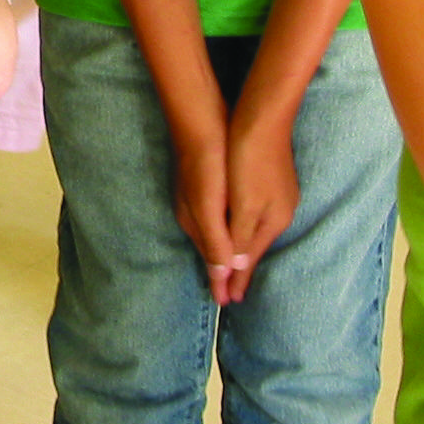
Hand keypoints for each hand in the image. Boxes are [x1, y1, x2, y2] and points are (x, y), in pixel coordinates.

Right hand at [169, 124, 242, 305]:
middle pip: (211, 251)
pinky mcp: (206, 183)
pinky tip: (229, 228)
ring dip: (221, 253)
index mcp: (198, 223)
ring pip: (213, 235)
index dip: (221, 282)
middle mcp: (194, 215)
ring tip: (229, 269)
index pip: (213, 261)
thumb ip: (216, 239)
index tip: (226, 304)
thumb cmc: (208, 163)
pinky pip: (215, 218)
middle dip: (219, 272)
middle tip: (228, 294)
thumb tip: (223, 273)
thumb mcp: (210, 205)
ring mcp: (198, 199)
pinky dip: (222, 232)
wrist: (200, 119)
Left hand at [223, 111, 297, 304]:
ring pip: (256, 231)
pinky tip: (243, 228)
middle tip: (230, 292)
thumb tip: (233, 270)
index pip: (249, 259)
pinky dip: (246, 228)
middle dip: (242, 269)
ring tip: (237, 267)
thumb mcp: (241, 205)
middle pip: (255, 247)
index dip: (236, 280)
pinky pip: (257, 215)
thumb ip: (237, 238)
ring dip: (245, 249)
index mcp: (270, 221)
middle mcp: (281, 212)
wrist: (261, 117)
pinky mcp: (272, 180)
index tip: (227, 303)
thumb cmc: (245, 161)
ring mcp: (280, 195)